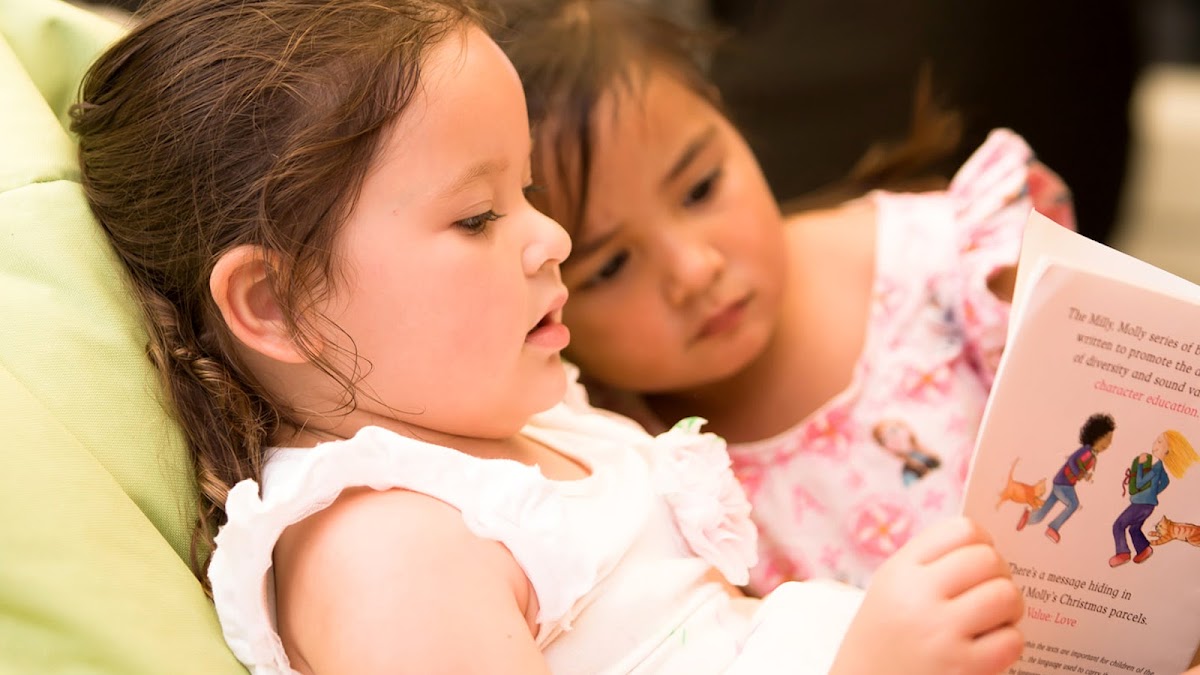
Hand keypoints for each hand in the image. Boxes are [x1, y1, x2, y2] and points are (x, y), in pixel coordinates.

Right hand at [829, 517, 1022, 674]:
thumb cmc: (887, 634)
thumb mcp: (891, 587)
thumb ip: (930, 562)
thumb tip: (987, 547)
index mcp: (900, 571)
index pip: (962, 530)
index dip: (981, 542)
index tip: (978, 561)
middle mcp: (918, 597)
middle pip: (989, 560)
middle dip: (999, 574)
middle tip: (989, 591)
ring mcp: (941, 633)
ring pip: (1007, 596)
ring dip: (1009, 607)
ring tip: (993, 618)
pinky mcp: (962, 668)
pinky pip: (1012, 640)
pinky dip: (1007, 642)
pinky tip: (988, 646)